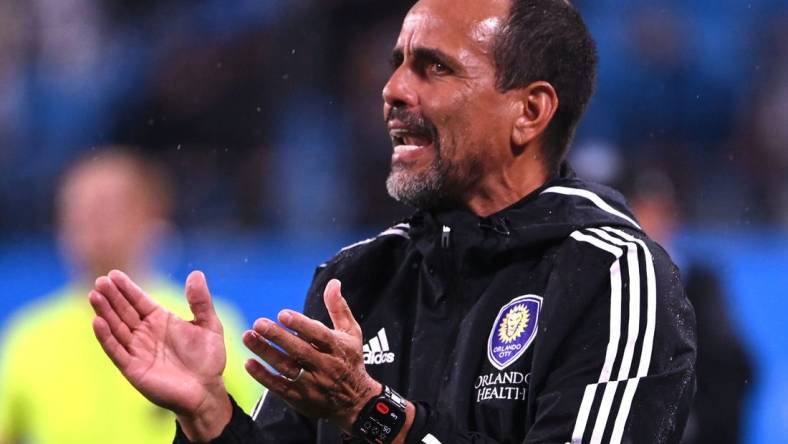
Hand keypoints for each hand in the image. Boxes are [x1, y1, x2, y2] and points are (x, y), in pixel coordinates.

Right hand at [89, 270, 231, 439]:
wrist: (207, 390)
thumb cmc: (208, 359)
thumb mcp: (209, 325)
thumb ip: (201, 301)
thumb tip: (196, 273)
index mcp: (160, 320)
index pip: (138, 300)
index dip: (126, 288)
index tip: (113, 274)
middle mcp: (145, 333)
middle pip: (124, 311)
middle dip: (111, 296)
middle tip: (100, 281)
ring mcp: (137, 350)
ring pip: (116, 327)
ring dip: (105, 312)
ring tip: (94, 295)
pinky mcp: (133, 368)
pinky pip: (116, 350)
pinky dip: (106, 337)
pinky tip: (97, 322)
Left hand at [242, 279, 381, 431]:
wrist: (355, 402)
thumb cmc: (350, 361)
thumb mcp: (351, 333)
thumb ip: (338, 308)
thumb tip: (333, 283)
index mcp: (336, 347)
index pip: (318, 335)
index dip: (301, 324)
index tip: (282, 314)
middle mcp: (324, 365)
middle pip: (299, 351)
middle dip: (278, 337)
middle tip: (259, 324)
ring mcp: (312, 383)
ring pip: (286, 367)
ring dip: (266, 352)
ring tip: (248, 337)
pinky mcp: (300, 397)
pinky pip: (279, 386)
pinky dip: (263, 376)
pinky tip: (249, 363)